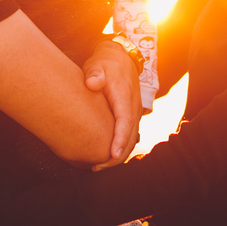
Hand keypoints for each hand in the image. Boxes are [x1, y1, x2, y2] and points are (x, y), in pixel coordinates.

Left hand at [82, 40, 141, 169]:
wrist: (120, 58)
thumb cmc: (105, 64)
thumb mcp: (97, 65)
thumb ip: (94, 74)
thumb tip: (92, 83)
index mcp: (124, 98)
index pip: (125, 122)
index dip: (119, 140)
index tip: (112, 155)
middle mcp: (133, 108)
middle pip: (130, 137)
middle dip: (116, 156)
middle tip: (97, 167)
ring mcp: (134, 113)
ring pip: (131, 139)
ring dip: (119, 155)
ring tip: (99, 166)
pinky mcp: (131, 115)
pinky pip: (130, 135)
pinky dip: (121, 147)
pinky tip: (108, 155)